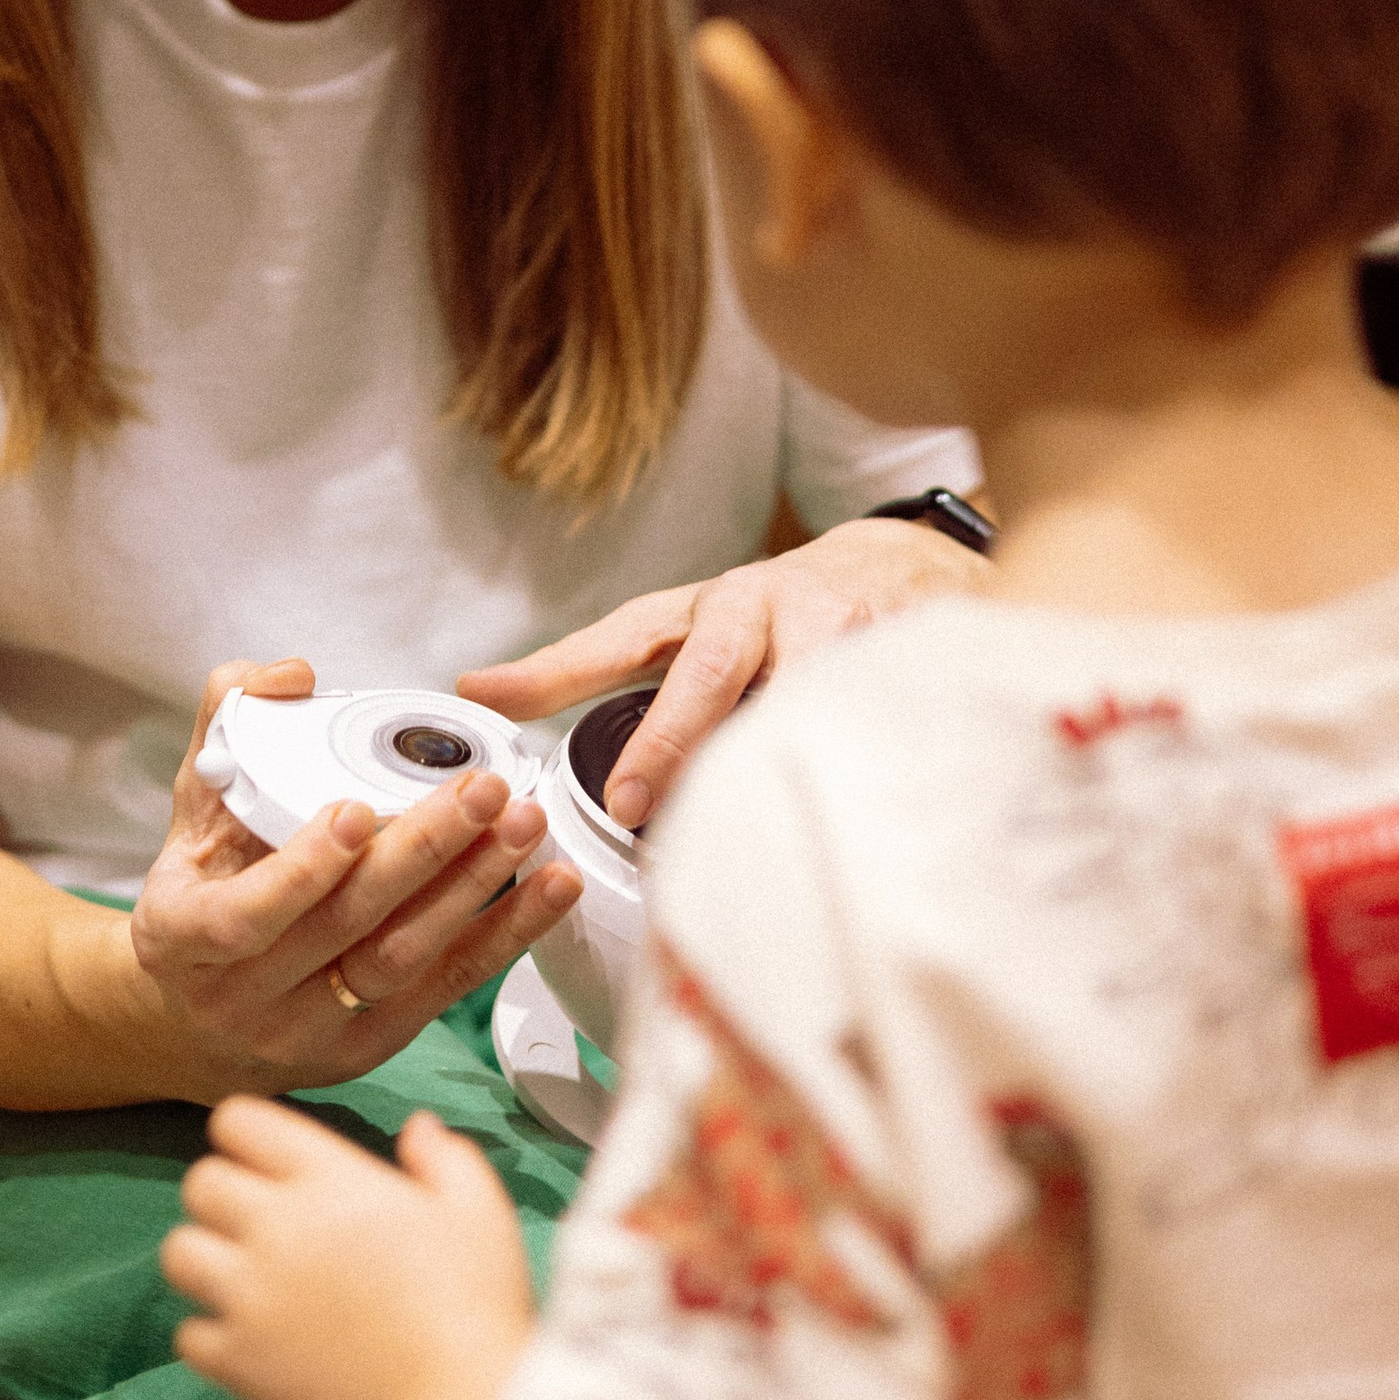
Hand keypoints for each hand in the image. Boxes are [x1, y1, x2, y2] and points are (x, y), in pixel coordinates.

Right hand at [128, 661, 582, 1096]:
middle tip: (481, 791)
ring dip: (472, 890)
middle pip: (343, 928)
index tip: (356, 811)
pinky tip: (549, 888)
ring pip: (401, 960)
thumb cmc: (200, 890)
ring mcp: (307, 1033)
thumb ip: (232, 723)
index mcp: (182, 938)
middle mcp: (241, 999)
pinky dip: (503, 935)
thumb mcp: (194, 806)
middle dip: (421, 855)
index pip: (242, 917)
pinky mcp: (370, 1046)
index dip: (303, 870)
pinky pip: (444, 986)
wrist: (195, 1018)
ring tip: (524, 826)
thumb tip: (292, 675)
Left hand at [165, 1096, 536, 1399]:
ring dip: (206, 1259)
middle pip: (200, 1183)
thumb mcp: (479, 1210)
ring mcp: (250, 1297)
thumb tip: (416, 1128)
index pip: (240, 1120)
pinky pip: (187, 1336)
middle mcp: (276, 1226)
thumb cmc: (477, 1301)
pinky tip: (251, 1342)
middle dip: (223, 1194)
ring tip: (245, 1279)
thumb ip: (444, 1157)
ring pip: (177, 1253)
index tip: (270, 1160)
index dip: (248, 1135)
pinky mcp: (239, 1363)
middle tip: (262, 1222)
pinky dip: (211, 1336)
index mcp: (330, 1178)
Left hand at [460, 517, 984, 828]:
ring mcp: (845, 625)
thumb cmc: (782, 614)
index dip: (559, 671)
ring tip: (736, 835)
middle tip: (632, 804)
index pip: (624, 637)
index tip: (496, 703)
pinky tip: (843, 815)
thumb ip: (600, 671)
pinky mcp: (909, 652)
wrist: (911, 564)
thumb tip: (487, 697)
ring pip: (794, 696)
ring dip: (764, 763)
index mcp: (711, 607)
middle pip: (712, 669)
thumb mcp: (691, 631)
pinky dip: (855, 767)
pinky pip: (876, 716)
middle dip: (670, 738)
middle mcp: (772, 607)